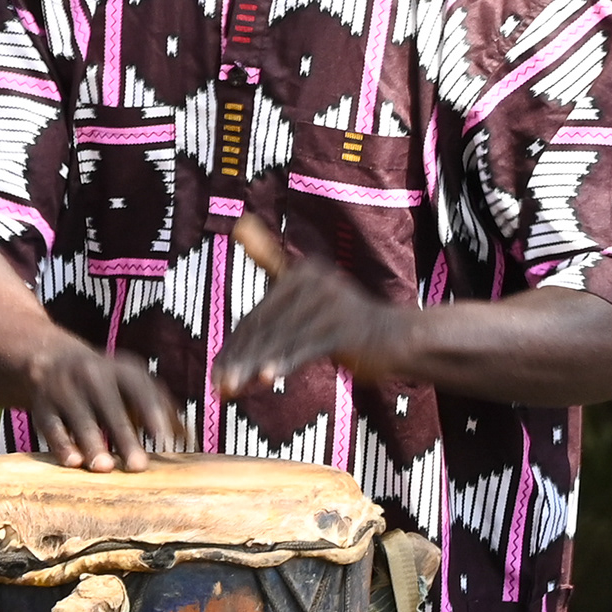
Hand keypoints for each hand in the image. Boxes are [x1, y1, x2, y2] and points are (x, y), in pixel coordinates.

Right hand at [20, 335, 184, 472]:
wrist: (50, 359)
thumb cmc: (106, 383)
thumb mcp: (132, 384)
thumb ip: (161, 408)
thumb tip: (190, 439)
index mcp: (122, 370)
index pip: (141, 391)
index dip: (154, 414)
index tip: (166, 440)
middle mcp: (93, 374)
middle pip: (111, 407)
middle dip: (125, 437)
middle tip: (139, 467)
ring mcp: (64, 388)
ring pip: (81, 418)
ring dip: (93, 443)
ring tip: (104, 468)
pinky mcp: (42, 405)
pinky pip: (51, 425)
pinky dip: (61, 444)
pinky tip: (72, 463)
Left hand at [218, 214, 406, 397]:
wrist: (395, 337)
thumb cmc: (344, 318)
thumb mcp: (307, 287)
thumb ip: (272, 259)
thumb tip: (239, 223)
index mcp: (301, 272)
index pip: (257, 317)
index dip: (235, 347)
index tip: (216, 374)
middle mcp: (315, 282)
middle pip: (265, 327)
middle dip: (239, 359)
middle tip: (219, 386)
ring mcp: (331, 305)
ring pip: (282, 339)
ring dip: (254, 366)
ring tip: (232, 388)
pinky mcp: (345, 328)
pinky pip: (308, 348)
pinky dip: (286, 362)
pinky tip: (267, 378)